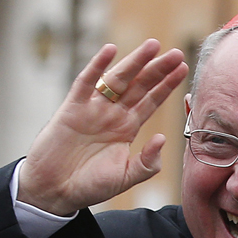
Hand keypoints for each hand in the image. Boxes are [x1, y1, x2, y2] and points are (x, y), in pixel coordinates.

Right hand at [18, 39, 188, 215]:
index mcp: (126, 129)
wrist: (54, 191)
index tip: (183, 70)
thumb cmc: (88, 186)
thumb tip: (162, 138)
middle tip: (177, 54)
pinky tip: (110, 50)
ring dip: (134, 62)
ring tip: (153, 46)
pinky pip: (85, 83)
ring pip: (117, 79)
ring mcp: (92, 109)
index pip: (151, 102)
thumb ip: (147, 164)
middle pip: (139, 86)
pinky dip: (97, 66)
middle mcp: (112, 114)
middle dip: (157, 69)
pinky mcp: (72, 108)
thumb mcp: (125, 178)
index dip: (166, 86)